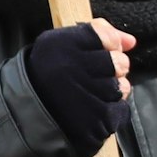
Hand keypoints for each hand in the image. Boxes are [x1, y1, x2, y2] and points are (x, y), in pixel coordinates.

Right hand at [24, 18, 136, 156]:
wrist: (26, 119)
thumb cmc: (47, 78)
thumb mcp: (60, 45)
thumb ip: (98, 34)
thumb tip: (130, 41)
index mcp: (58, 45)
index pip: (106, 37)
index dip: (110, 45)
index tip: (102, 51)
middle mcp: (69, 69)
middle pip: (119, 62)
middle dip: (114, 68)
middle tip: (96, 75)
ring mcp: (81, 97)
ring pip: (121, 87)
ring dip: (112, 91)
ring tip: (91, 93)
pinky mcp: (91, 123)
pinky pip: (119, 110)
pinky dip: (111, 111)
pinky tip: (92, 110)